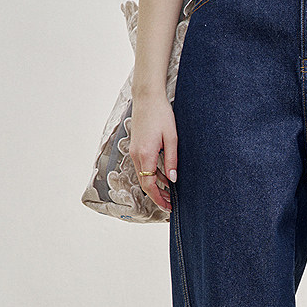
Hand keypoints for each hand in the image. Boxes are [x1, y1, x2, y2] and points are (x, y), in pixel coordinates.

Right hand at [129, 91, 177, 213]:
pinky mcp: (136, 147)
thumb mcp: (171, 138)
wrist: (147, 98)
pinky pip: (143, 166)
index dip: (158, 199)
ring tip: (170, 193)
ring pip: (144, 176)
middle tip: (171, 204)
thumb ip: (171, 160)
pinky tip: (164, 176)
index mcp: (145, 155)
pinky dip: (152, 175)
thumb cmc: (161, 114)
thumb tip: (172, 179)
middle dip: (157, 196)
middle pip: (145, 184)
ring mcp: (134, 151)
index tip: (168, 207)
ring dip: (155, 186)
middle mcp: (136, 155)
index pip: (149, 185)